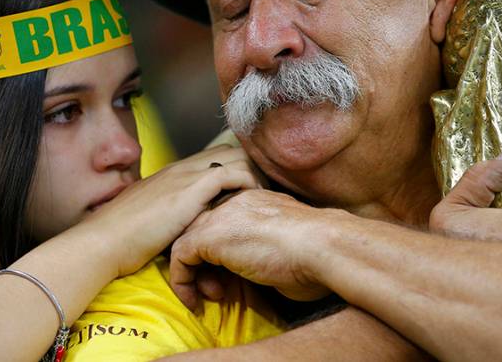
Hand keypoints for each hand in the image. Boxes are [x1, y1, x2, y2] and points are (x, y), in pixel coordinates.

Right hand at [86, 146, 264, 276]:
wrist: (103, 241)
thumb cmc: (122, 239)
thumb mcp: (151, 221)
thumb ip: (170, 216)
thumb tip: (184, 228)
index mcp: (172, 173)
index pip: (216, 156)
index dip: (237, 169)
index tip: (250, 190)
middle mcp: (181, 168)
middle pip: (231, 150)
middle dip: (251, 169)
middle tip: (261, 195)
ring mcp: (186, 175)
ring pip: (237, 156)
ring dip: (254, 176)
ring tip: (260, 200)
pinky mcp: (190, 189)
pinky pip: (232, 173)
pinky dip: (247, 184)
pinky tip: (252, 203)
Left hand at [169, 189, 333, 309]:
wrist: (321, 246)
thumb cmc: (316, 253)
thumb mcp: (285, 244)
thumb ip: (264, 245)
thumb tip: (259, 265)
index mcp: (253, 200)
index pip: (220, 221)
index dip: (218, 252)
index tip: (228, 278)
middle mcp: (233, 201)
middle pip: (199, 228)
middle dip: (202, 263)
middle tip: (216, 289)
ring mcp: (220, 215)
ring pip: (185, 241)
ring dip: (191, 274)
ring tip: (210, 296)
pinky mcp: (209, 235)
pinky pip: (179, 257)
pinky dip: (182, 282)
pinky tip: (196, 301)